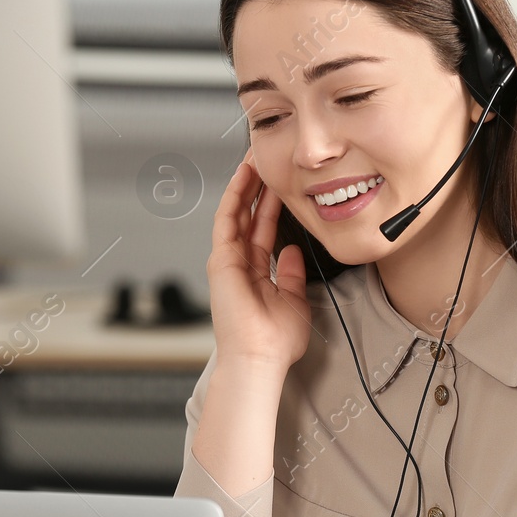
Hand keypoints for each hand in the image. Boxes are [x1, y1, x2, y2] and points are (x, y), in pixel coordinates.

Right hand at [206, 149, 310, 372]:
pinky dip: (235, 196)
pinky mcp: (221, 260)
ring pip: (236, 212)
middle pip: (248, 216)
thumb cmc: (275, 340)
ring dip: (245, 185)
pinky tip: (244, 176)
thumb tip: (292, 250)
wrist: (260, 357)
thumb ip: (292, 274)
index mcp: (256, 273)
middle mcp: (239, 264)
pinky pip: (227, 220)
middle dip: (257, 188)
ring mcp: (227, 261)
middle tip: (267, 160)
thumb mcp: (294, 300)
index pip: (263, 230)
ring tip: (256, 158)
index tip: (282, 183)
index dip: (271, 205)